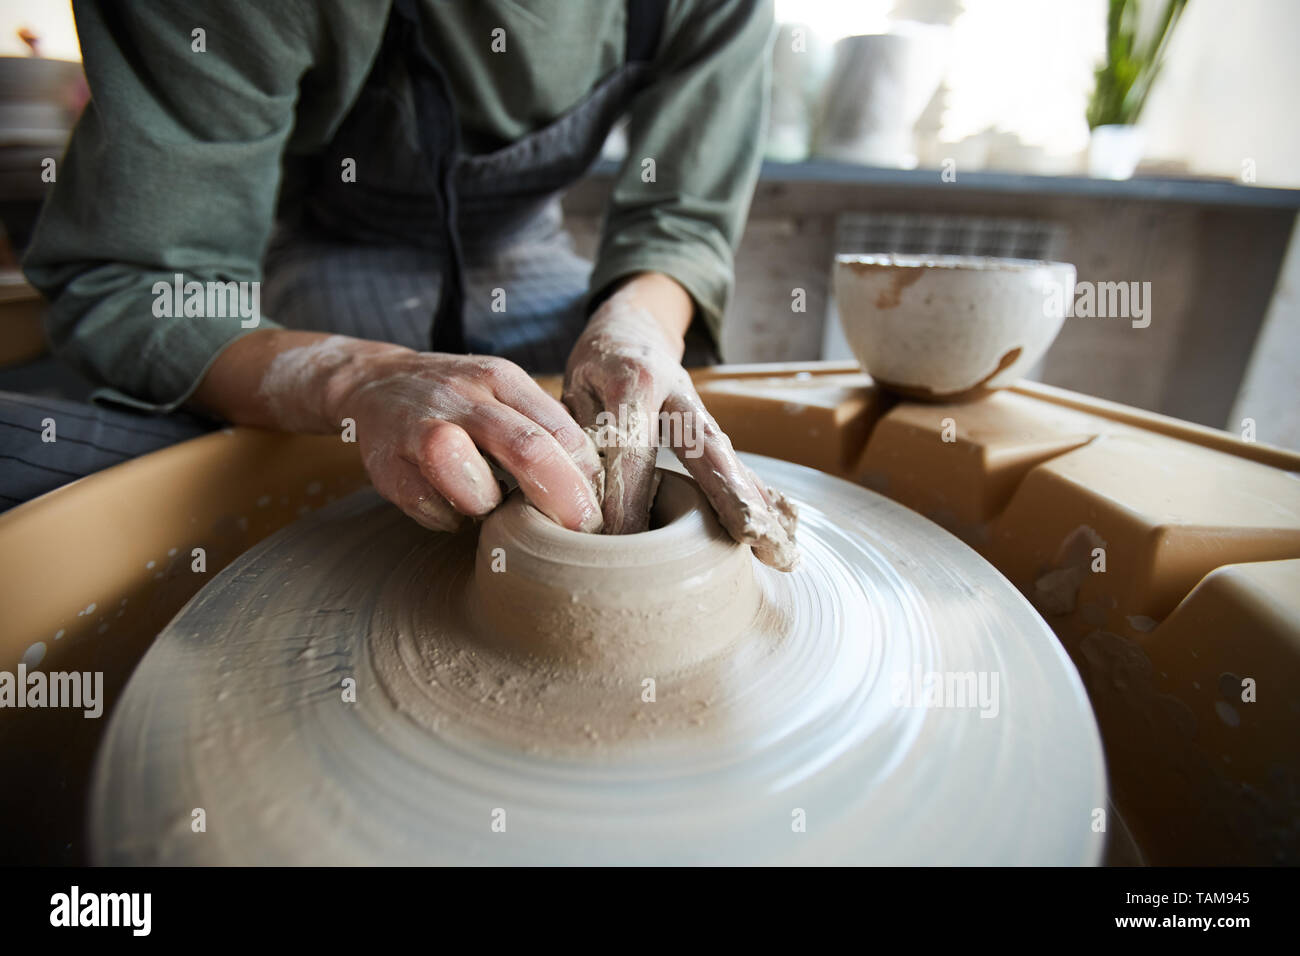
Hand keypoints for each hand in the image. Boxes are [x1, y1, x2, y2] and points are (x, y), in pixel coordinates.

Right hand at [327, 348, 604, 532]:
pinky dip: (448, 517)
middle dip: (562, 496)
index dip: (586, 476)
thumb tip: (596, 484)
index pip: (559, 428)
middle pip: (524, 447)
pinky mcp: (386, 465)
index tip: (599, 509)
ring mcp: (419, 427)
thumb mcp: (503, 394)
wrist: (375, 383)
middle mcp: (461, 396)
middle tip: (581, 530)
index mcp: (500, 378)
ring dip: (488, 503)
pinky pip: (429, 506)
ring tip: (489, 506)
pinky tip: (451, 506)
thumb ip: (544, 429)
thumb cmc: (458, 401)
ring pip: (466, 476)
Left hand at [563, 275, 797, 569]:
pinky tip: (782, 532)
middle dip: (729, 494)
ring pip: (731, 458)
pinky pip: (737, 464)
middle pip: (707, 448)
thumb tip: (574, 497)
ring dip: (757, 505)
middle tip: (750, 535)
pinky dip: (758, 498)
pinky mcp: (713, 427)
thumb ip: (577, 435)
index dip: (626, 498)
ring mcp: (702, 410)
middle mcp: (677, 394)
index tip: (623, 543)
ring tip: (781, 550)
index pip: (631, 448)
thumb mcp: (574, 388)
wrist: (634, 325)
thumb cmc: (596, 365)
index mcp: (633, 382)